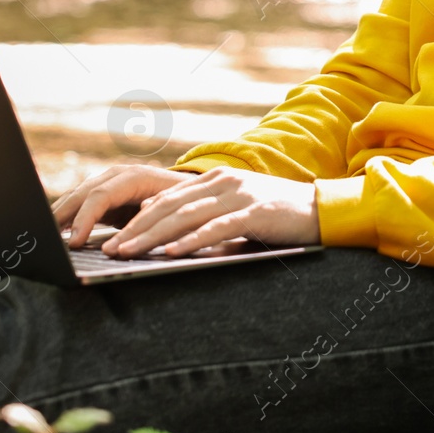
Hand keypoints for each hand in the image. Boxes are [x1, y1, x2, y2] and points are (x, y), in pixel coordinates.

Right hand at [53, 164, 199, 248]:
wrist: (189, 191)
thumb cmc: (185, 202)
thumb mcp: (176, 208)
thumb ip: (156, 215)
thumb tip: (138, 223)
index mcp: (134, 176)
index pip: (101, 195)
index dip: (85, 218)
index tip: (75, 242)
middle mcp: (117, 176)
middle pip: (83, 193)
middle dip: (63, 215)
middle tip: (47, 239)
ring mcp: (108, 183)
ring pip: (77, 196)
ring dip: (60, 215)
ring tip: (45, 236)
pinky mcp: (104, 195)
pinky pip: (80, 204)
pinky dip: (67, 217)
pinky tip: (56, 232)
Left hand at [96, 167, 319, 258]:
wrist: (321, 210)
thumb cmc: (277, 216)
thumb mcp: (237, 210)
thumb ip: (207, 215)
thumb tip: (170, 235)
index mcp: (216, 179)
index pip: (167, 198)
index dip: (138, 218)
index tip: (115, 237)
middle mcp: (223, 182)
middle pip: (170, 206)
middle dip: (137, 229)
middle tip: (112, 249)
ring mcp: (239, 195)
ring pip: (186, 216)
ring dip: (154, 236)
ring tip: (130, 252)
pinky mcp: (255, 212)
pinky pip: (217, 227)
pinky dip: (191, 241)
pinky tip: (171, 253)